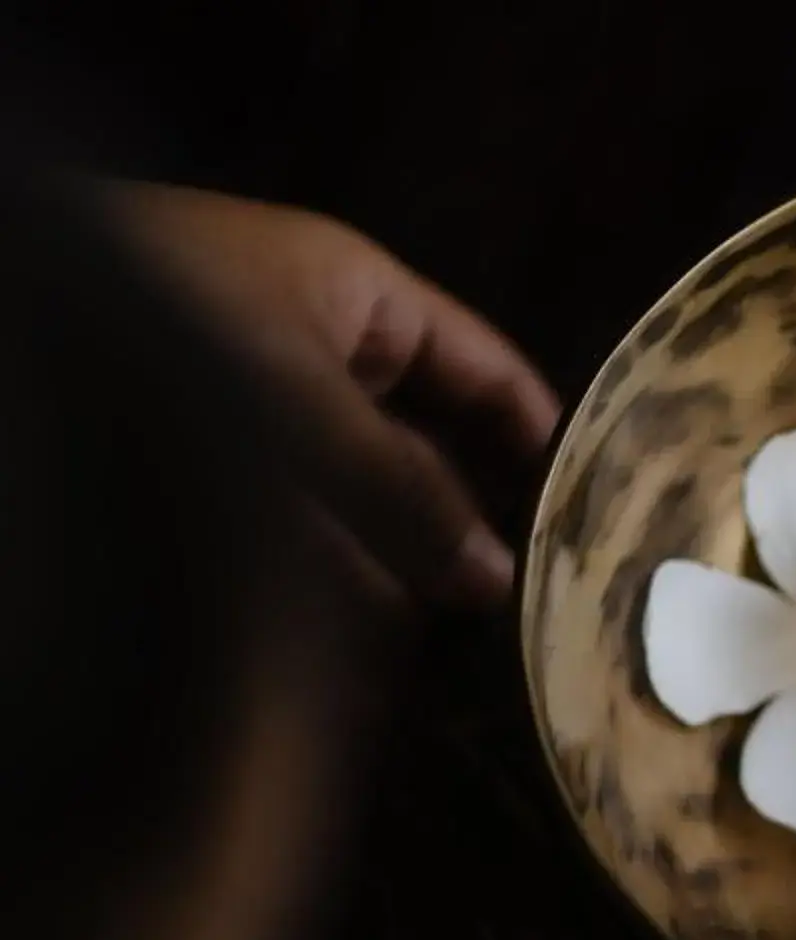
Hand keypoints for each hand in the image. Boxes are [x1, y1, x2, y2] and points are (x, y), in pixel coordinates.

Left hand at [109, 184, 557, 609]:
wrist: (23, 339)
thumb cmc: (163, 329)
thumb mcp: (300, 402)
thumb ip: (402, 492)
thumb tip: (495, 581)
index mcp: (350, 295)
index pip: (478, 363)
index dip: (536, 432)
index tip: (590, 511)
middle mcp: (308, 349)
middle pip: (422, 441)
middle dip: (462, 522)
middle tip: (518, 602)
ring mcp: (253, 411)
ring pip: (357, 496)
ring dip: (395, 564)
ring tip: (440, 639)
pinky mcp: (203, 475)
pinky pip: (293, 528)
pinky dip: (325, 579)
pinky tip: (356, 640)